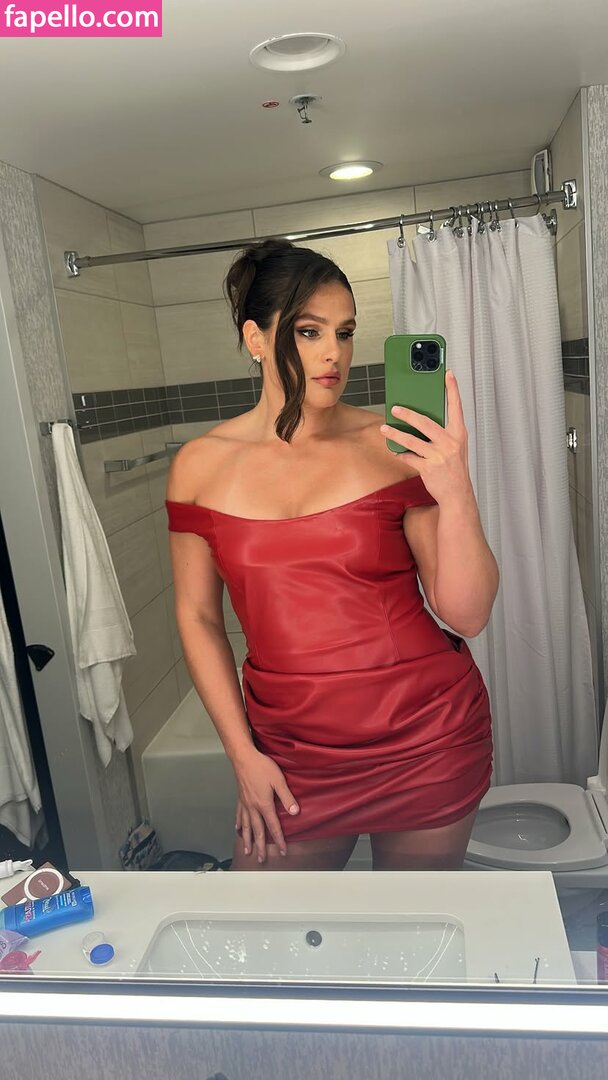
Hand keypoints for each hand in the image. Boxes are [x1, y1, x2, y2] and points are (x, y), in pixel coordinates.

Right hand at [233, 748, 298, 862]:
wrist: (243, 757)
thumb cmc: (262, 767)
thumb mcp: (278, 781)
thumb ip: (287, 797)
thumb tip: (294, 813)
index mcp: (264, 805)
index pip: (273, 826)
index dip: (279, 840)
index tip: (282, 851)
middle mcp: (253, 807)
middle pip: (257, 831)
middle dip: (260, 846)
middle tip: (261, 860)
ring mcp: (245, 803)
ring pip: (245, 826)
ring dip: (247, 840)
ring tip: (247, 851)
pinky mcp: (240, 797)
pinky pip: (238, 814)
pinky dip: (238, 824)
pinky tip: (237, 829)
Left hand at [380, 369, 471, 503]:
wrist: (458, 494)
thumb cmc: (454, 469)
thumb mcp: (455, 447)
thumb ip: (443, 433)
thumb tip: (421, 420)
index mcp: (459, 434)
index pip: (456, 407)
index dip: (452, 389)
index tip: (447, 374)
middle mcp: (450, 443)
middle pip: (426, 423)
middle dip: (408, 414)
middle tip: (395, 408)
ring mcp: (439, 456)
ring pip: (412, 441)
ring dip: (396, 434)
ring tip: (385, 429)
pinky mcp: (429, 468)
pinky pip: (409, 457)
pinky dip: (402, 454)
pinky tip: (397, 451)